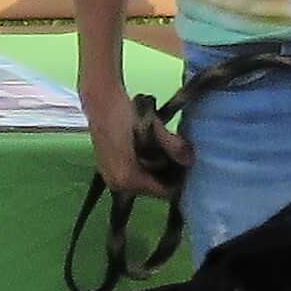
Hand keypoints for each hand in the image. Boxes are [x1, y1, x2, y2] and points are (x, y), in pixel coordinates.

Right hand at [86, 84, 185, 199]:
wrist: (99, 98)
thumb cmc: (123, 112)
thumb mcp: (151, 127)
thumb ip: (172, 145)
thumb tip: (191, 160)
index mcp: (127, 179)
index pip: (164, 192)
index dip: (180, 180)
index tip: (189, 164)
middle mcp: (117, 184)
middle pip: (154, 188)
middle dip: (169, 173)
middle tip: (178, 153)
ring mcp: (111, 178)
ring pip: (145, 180)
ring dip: (158, 168)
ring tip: (164, 147)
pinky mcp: (109, 168)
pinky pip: (135, 174)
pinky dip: (146, 164)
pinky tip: (150, 147)